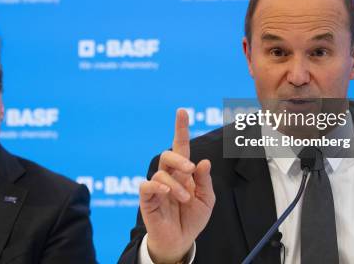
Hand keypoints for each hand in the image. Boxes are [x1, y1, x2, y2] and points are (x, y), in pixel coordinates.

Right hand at [139, 109, 214, 262]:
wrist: (181, 241)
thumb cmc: (192, 218)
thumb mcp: (206, 199)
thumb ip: (204, 180)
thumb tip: (203, 161)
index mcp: (184, 172)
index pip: (181, 146)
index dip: (181, 129)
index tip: (182, 111)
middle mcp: (169, 175)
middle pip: (169, 155)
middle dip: (180, 158)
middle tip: (190, 169)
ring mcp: (157, 186)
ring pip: (162, 172)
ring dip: (176, 184)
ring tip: (184, 199)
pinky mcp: (147, 198)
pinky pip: (147, 185)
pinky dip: (158, 186)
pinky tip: (167, 192)